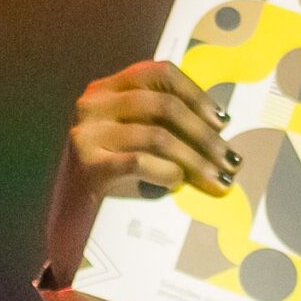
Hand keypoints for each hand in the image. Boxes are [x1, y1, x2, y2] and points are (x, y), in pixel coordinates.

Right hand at [44, 60, 238, 268]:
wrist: (68, 226)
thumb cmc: (110, 182)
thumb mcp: (130, 141)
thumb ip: (159, 123)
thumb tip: (218, 127)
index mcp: (106, 89)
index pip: (159, 73)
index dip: (196, 94)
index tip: (223, 121)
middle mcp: (93, 104)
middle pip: (164, 106)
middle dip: (205, 136)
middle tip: (232, 161)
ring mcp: (87, 134)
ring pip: (158, 136)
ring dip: (196, 160)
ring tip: (218, 180)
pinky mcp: (86, 166)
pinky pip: (140, 162)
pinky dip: (167, 172)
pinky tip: (178, 185)